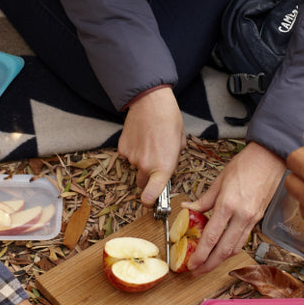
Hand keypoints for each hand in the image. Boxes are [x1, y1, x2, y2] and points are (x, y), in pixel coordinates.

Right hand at [118, 87, 184, 204]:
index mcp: (163, 167)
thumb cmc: (169, 119)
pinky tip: (140, 137)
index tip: (150, 202)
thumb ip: (174, 158)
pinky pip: (128, 156)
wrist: (150, 101)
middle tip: (154, 162)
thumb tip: (168, 163)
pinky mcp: (122, 149)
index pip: (152, 195)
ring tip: (149, 141)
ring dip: (141, 160)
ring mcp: (132, 158)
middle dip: (148, 178)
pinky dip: (133, 150)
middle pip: (143, 183)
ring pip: (135, 167)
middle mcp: (146, 166)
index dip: (150, 202)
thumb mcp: (180, 142)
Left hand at [183, 142, 284, 273]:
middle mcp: (242, 215)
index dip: (201, 254)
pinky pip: (243, 239)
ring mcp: (252, 219)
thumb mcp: (219, 180)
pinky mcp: (258, 219)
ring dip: (221, 260)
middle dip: (209, 265)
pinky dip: (232, 248)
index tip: (192, 263)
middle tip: (197, 272)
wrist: (270, 159)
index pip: (212, 236)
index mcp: (228, 204)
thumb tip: (187, 209)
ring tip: (207, 265)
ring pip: (235, 248)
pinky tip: (222, 250)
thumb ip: (203, 200)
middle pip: (224, 249)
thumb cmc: (245, 165)